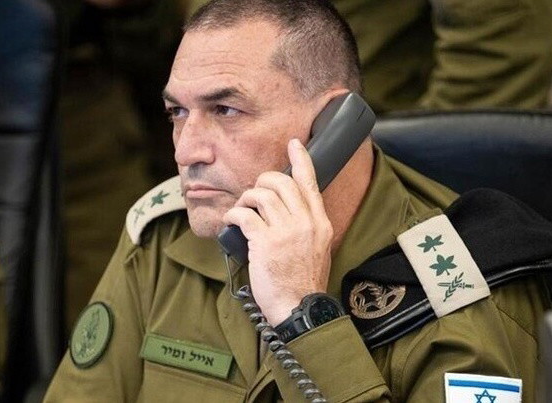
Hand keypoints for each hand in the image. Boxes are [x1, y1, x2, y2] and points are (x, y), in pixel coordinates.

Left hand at [223, 139, 333, 325]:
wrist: (300, 307)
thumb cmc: (303, 283)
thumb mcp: (317, 249)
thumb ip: (307, 227)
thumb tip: (289, 211)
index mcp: (320, 223)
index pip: (310, 183)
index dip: (301, 160)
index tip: (294, 145)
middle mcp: (306, 222)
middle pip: (281, 182)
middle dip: (262, 181)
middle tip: (254, 193)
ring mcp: (286, 231)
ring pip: (261, 195)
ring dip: (246, 199)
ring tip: (242, 211)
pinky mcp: (265, 242)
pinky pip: (244, 214)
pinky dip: (233, 214)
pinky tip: (231, 221)